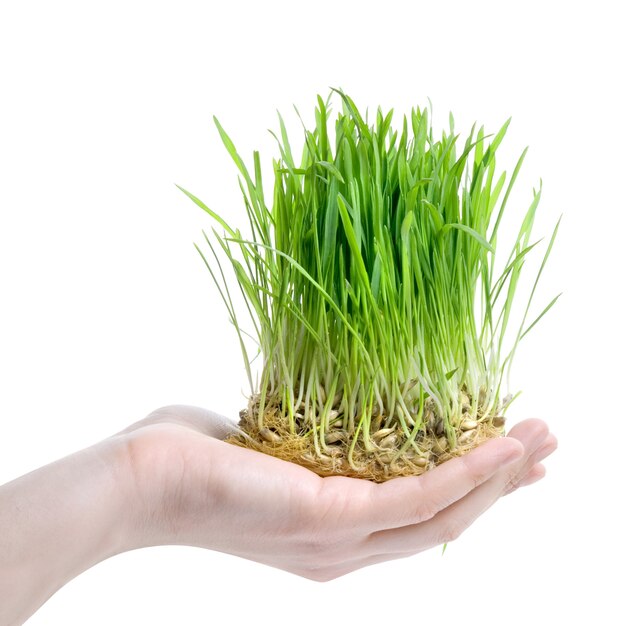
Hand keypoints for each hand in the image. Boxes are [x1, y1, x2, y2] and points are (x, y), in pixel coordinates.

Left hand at [118, 405, 556, 580]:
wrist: (141, 479)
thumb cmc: (195, 455)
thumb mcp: (270, 447)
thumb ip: (308, 439)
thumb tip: (331, 407)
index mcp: (332, 531)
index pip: (419, 514)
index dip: (471, 488)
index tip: (508, 456)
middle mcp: (345, 547)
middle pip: (445, 520)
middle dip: (501, 484)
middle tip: (546, 448)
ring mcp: (341, 539)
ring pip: (444, 513)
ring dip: (499, 475)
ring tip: (544, 438)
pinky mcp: (331, 518)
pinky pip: (418, 497)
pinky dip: (468, 472)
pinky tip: (503, 445)